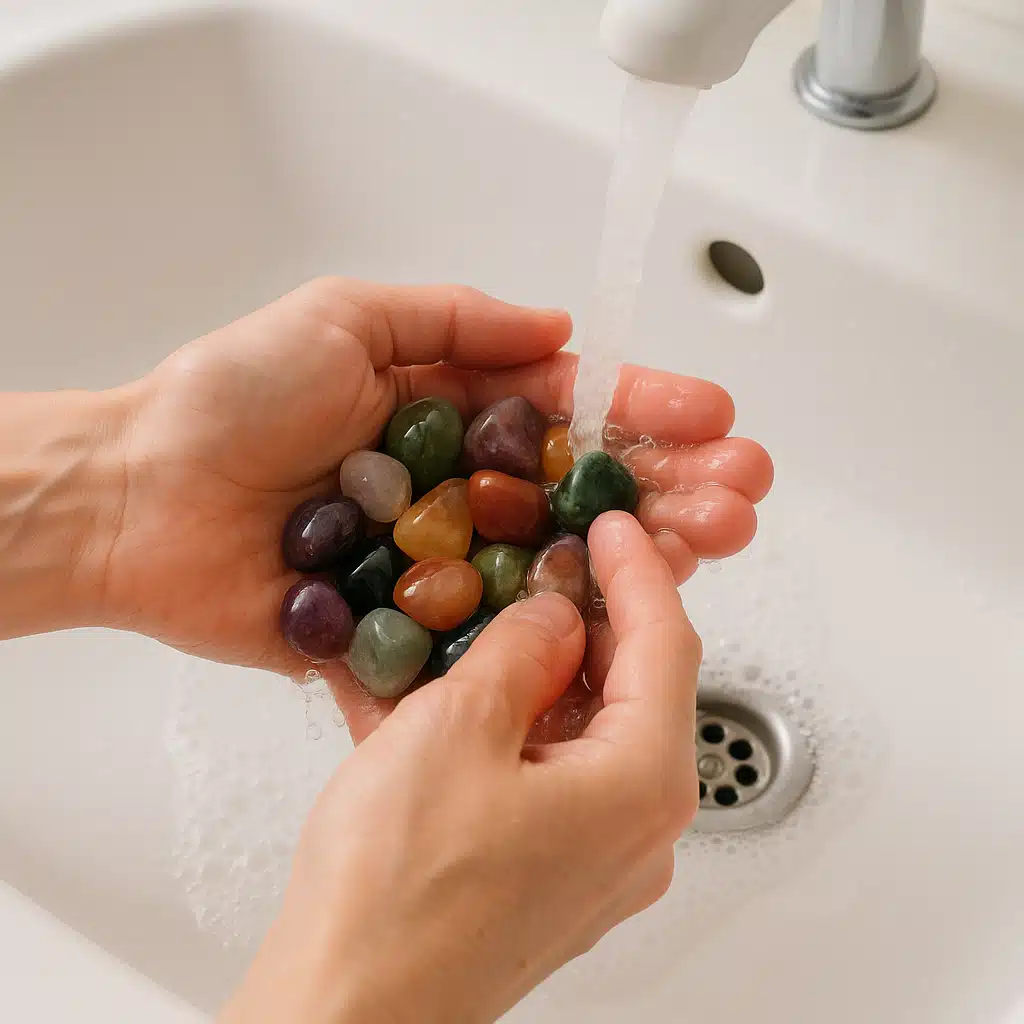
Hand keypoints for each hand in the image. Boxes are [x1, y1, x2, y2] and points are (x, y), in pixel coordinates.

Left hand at [98, 277, 769, 688]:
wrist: (140, 499)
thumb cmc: (229, 399)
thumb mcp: (346, 317)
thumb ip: (455, 321)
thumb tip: (557, 329)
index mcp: (448, 415)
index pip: (568, 413)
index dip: (642, 413)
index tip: (711, 418)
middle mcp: (457, 491)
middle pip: (583, 494)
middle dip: (670, 487)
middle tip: (742, 493)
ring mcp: (441, 565)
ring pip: (560, 565)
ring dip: (642, 557)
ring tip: (717, 543)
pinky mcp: (411, 632)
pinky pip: (495, 635)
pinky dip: (561, 634)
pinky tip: (630, 623)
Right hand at [220, 513, 699, 1023]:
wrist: (345, 1013)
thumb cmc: (396, 892)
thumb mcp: (456, 726)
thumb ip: (518, 651)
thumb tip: (550, 617)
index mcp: (640, 785)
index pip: (667, 645)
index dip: (639, 571)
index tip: (614, 526)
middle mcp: (635, 829)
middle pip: (632, 689)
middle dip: (584, 621)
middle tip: (542, 569)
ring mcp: (592, 858)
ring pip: (583, 731)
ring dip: (537, 673)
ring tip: (486, 626)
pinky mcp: (545, 874)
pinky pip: (544, 774)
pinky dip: (510, 727)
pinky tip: (455, 696)